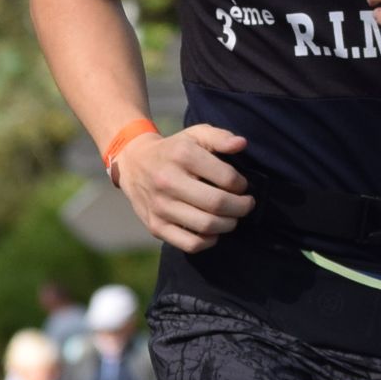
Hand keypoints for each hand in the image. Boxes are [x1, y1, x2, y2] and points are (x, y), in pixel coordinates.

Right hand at [113, 124, 255, 253]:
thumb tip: (241, 144)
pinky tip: (213, 231)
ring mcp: (160, 206)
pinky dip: (209, 241)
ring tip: (232, 217)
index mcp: (182, 155)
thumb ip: (220, 137)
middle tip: (246, 205)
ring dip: (228, 224)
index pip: (226, 177)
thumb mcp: (196, 135)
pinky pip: (190, 244)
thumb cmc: (174, 150)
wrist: (134, 163)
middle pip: (217, 203)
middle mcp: (168, 181)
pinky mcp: (155, 226)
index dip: (241, 185)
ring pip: (206, 225)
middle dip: (241, 207)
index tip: (242, 186)